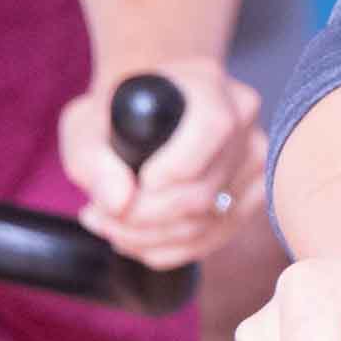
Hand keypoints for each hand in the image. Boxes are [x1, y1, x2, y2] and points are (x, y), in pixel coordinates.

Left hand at [64, 55, 265, 266]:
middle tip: (98, 215)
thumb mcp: (84, 123)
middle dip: (142, 217)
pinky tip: (135, 236)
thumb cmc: (118, 114)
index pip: (211, 129)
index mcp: (211, 91)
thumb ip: (91, 159)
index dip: (171, 167)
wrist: (151, 112)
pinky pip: (213, 240)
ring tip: (110, 224)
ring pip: (206, 224)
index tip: (132, 184)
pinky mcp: (254, 196)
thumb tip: (119, 202)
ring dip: (147, 238)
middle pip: (203, 192)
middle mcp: (245, 125)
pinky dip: (166, 249)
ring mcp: (255, 163)